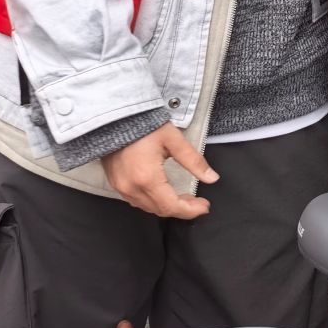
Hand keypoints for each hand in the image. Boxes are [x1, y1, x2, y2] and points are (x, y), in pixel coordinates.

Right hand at [101, 124, 217, 218]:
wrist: (115, 117)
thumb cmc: (143, 125)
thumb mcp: (174, 140)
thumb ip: (194, 161)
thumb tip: (212, 178)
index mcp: (147, 178)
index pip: (171, 206)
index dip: (190, 210)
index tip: (204, 206)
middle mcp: (131, 187)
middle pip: (160, 210)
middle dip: (182, 209)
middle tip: (197, 201)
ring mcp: (121, 187)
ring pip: (148, 208)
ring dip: (167, 206)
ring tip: (184, 198)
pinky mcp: (115, 183)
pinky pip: (136, 201)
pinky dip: (153, 201)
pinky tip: (164, 193)